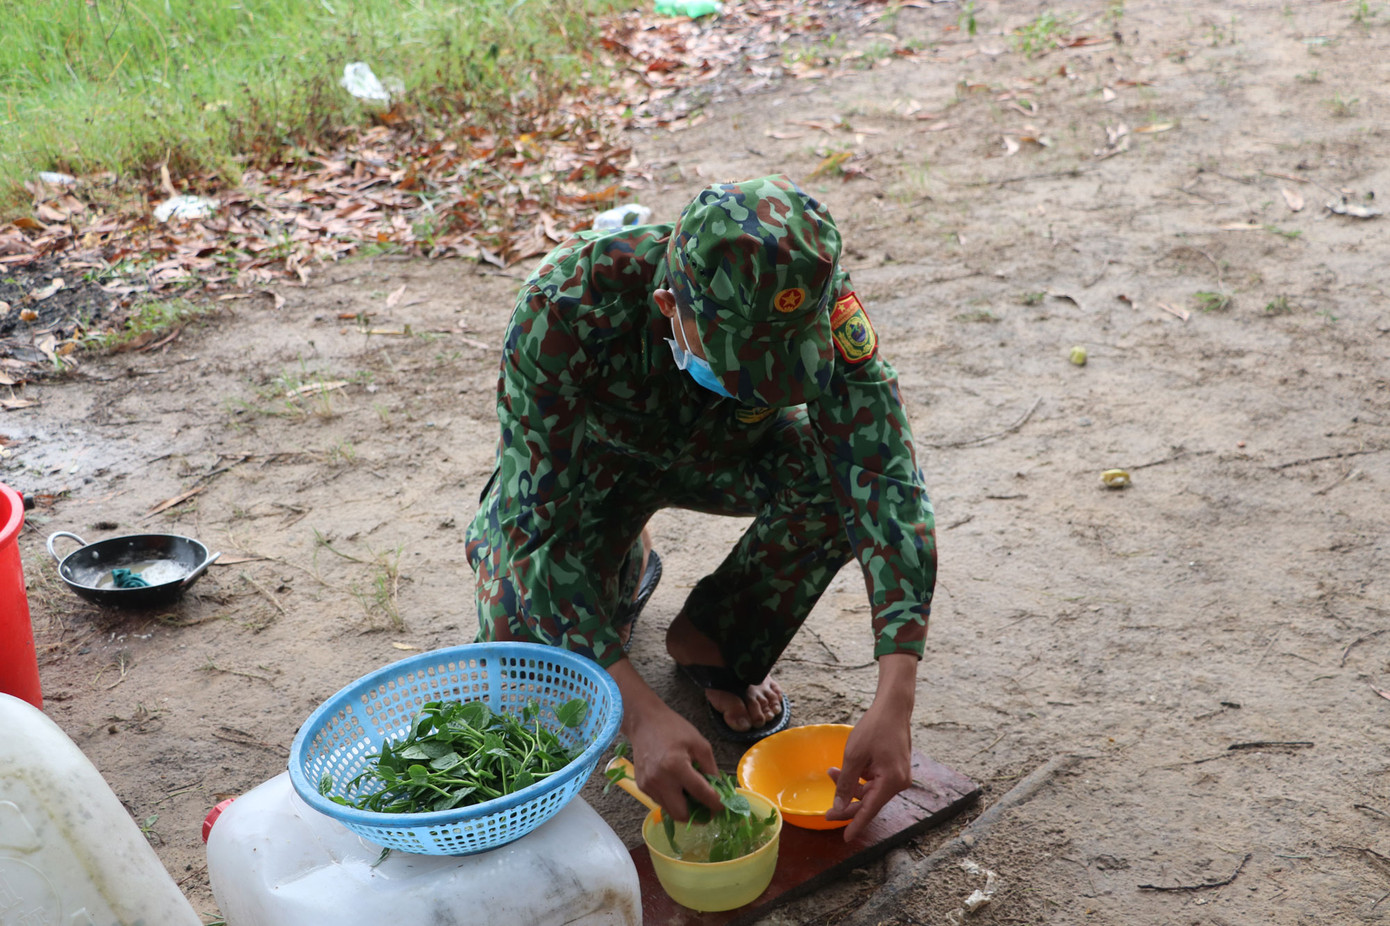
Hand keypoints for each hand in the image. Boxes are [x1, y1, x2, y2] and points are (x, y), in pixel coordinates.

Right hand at [606, 657, 722, 819]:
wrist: (645, 722)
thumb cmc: (674, 729)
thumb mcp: (700, 744)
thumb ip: (711, 769)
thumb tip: (719, 791)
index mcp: (676, 766)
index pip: (700, 794)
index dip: (715, 804)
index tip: (723, 807)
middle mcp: (659, 780)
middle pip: (682, 814)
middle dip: (698, 816)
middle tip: (708, 808)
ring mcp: (648, 785)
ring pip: (671, 811)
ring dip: (685, 808)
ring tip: (694, 796)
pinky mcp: (642, 787)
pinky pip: (661, 802)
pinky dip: (673, 800)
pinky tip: (679, 787)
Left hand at [825, 653, 916, 840]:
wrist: (893, 707)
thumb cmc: (874, 728)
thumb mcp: (854, 756)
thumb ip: (846, 784)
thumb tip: (839, 807)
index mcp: (891, 782)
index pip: (870, 810)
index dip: (856, 825)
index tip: (846, 839)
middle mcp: (899, 783)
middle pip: (870, 801)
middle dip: (848, 802)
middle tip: (826, 810)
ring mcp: (899, 776)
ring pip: (871, 791)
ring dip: (852, 786)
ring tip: (832, 771)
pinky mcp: (896, 769)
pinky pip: (876, 781)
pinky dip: (861, 777)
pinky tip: (847, 767)